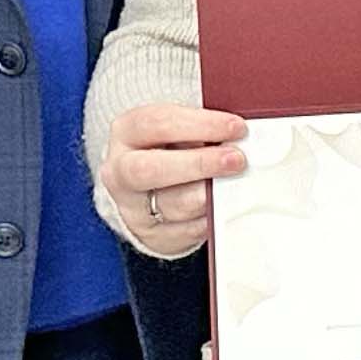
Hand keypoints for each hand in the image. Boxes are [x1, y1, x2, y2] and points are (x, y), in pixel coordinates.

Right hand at [102, 101, 248, 257]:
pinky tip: (225, 206)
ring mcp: (132, 207)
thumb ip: (203, 128)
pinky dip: (211, 218)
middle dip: (199, 163)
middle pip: (151, 169)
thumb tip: (239, 133)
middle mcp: (121, 170)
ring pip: (173, 204)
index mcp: (127, 132)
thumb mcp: (180, 129)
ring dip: (211, 194)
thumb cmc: (170, 149)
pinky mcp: (151, 235)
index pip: (158, 123)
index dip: (201, 124)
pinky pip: (186, 231)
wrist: (148, 188)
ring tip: (237, 184)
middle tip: (237, 160)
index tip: (236, 128)